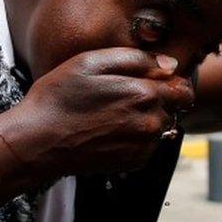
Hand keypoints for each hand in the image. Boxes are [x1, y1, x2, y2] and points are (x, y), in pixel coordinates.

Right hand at [12, 47, 192, 177]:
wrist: (38, 141)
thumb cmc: (59, 97)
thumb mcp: (91, 61)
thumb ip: (135, 58)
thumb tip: (169, 64)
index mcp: (143, 94)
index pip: (184, 89)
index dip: (171, 80)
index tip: (153, 77)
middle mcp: (150, 123)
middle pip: (174, 108)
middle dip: (159, 98)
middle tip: (125, 92)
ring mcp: (142, 146)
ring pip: (162, 126)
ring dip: (148, 117)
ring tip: (114, 111)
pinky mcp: (132, 162)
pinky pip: (148, 144)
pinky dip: (137, 135)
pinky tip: (110, 127)